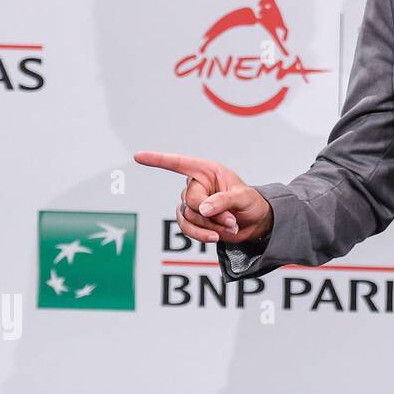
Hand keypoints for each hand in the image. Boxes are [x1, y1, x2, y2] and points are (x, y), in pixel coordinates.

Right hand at [133, 151, 272, 245]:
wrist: (255, 222)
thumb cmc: (251, 202)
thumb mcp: (243, 198)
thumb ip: (223, 201)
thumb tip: (202, 209)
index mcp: (206, 171)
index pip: (179, 164)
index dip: (158, 160)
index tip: (138, 156)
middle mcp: (196, 185)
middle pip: (190, 200)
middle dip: (212, 213)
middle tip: (232, 219)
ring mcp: (192, 204)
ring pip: (189, 217)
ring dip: (210, 225)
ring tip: (231, 226)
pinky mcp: (192, 220)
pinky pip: (187, 229)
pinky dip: (202, 235)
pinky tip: (216, 236)